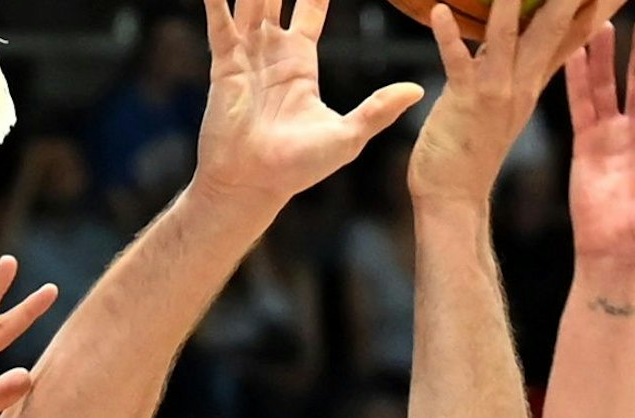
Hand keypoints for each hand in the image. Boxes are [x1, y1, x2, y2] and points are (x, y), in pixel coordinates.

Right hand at [193, 0, 422, 207]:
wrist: (255, 184)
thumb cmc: (299, 167)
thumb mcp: (348, 135)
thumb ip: (379, 109)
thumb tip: (418, 91)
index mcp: (300, 63)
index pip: (310, 8)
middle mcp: (271, 53)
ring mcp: (246, 57)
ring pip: (250, 2)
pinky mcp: (226, 66)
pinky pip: (220, 25)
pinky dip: (216, 2)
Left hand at [409, 0, 622, 204]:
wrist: (454, 197)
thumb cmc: (472, 149)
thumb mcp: (504, 102)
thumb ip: (513, 66)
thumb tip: (513, 30)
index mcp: (534, 84)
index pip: (574, 36)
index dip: (595, 9)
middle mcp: (523, 85)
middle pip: (555, 29)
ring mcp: (497, 92)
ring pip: (511, 38)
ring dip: (512, 4)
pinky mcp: (465, 101)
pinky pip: (458, 63)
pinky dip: (449, 36)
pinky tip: (441, 10)